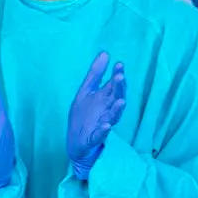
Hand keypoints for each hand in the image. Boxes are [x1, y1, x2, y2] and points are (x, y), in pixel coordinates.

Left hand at [67, 52, 126, 180]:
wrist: (76, 145)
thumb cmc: (83, 117)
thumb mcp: (85, 92)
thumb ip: (95, 74)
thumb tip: (105, 53)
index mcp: (105, 99)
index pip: (113, 85)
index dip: (117, 75)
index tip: (120, 64)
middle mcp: (107, 111)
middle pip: (116, 98)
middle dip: (119, 89)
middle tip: (120, 77)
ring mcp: (102, 124)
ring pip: (113, 116)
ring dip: (117, 109)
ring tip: (120, 102)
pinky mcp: (95, 138)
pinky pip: (100, 134)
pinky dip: (104, 130)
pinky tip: (107, 125)